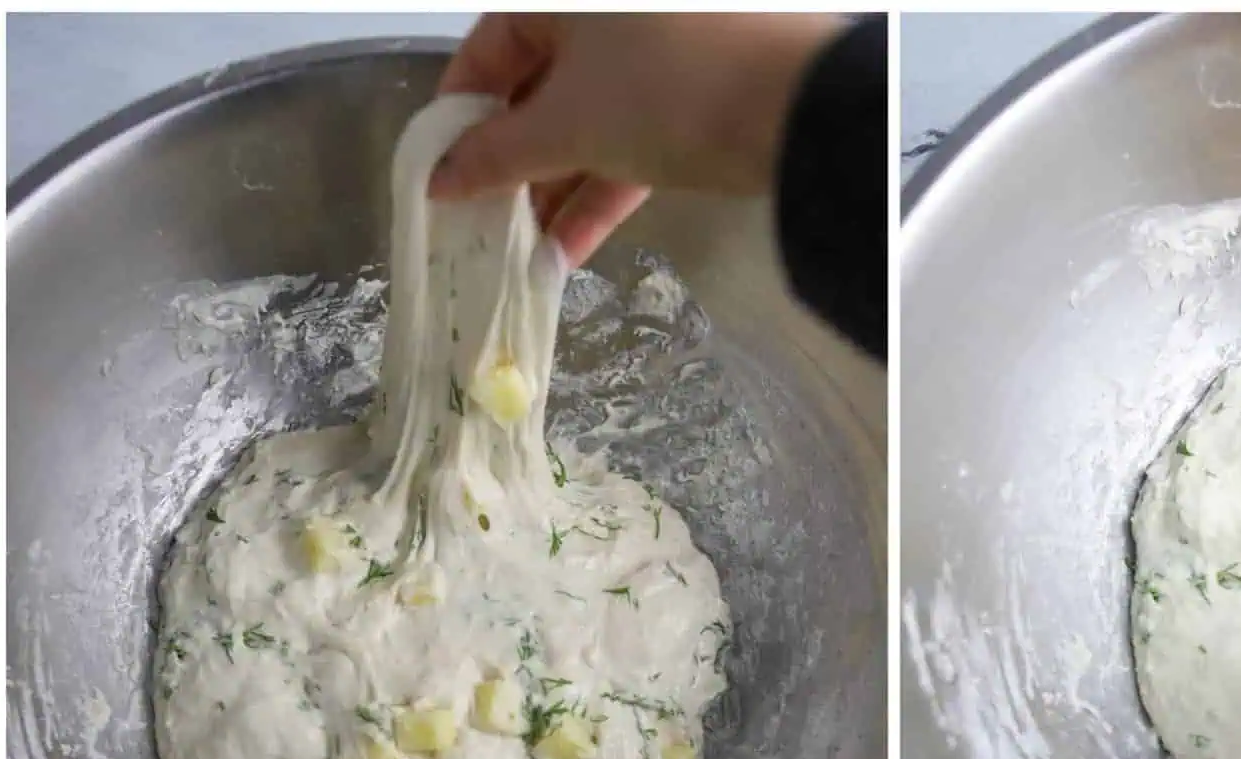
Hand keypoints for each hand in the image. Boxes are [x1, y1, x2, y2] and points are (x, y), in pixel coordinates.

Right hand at [429, 14, 840, 265]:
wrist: (798, 108)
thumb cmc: (665, 88)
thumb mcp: (566, 124)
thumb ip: (496, 154)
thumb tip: (441, 180)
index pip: (492, 43)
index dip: (462, 108)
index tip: (442, 166)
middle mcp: (613, 15)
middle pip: (542, 89)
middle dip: (512, 162)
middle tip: (481, 220)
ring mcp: (661, 59)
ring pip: (589, 125)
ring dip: (554, 190)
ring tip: (519, 252)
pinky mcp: (697, 107)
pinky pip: (633, 148)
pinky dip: (601, 194)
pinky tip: (566, 253)